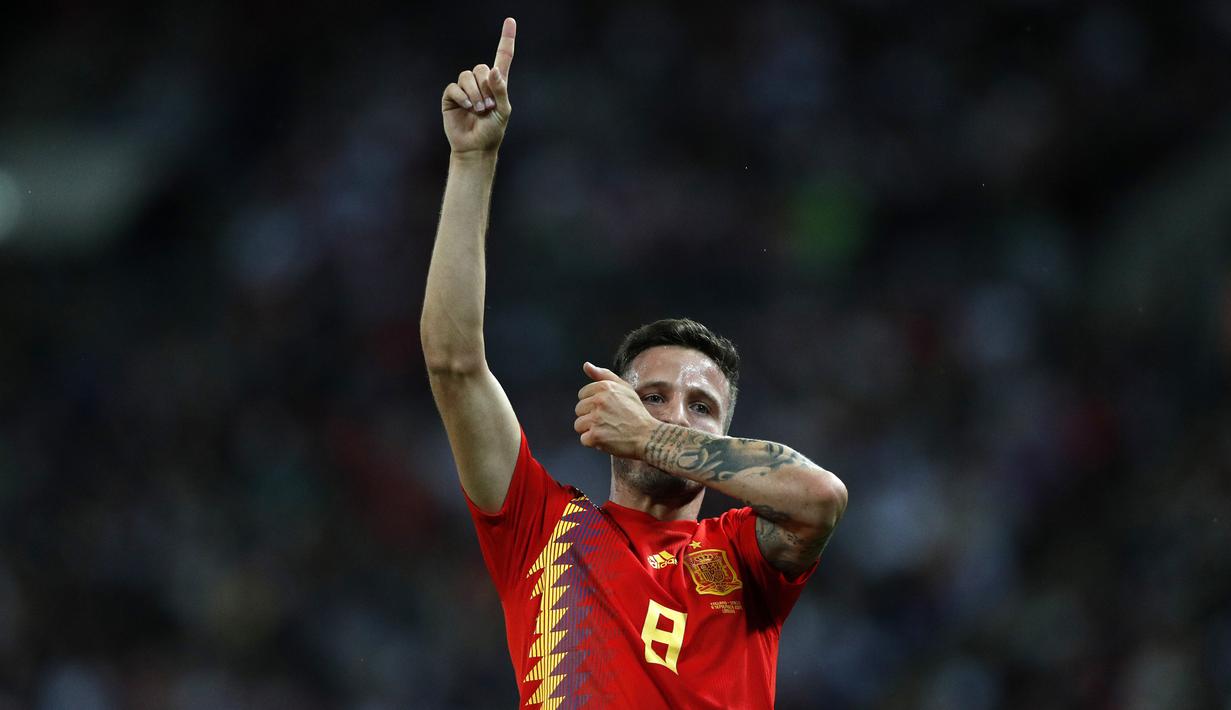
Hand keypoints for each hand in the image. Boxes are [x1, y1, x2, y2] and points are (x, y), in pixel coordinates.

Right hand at [441, 17, 515, 154]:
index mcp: (497, 83)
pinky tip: (467, 108)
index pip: (503, 57)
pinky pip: (454, 87)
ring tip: (478, 110)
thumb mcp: (503, 110)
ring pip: (466, 76)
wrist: (476, 147)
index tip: (510, 21)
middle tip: (487, 107)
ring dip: (474, 93)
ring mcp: (464, 89)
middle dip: (485, 87)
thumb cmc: (492, 130)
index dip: (506, 39)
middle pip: (481, 67)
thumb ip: (500, 89)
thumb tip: (494, 70)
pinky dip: (462, 97)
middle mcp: (480, 82)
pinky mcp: (451, 97)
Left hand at [574, 362, 656, 457]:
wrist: (648, 436)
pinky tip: (608, 439)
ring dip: (590, 430)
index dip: (593, 404)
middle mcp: (599, 401)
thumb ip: (604, 375)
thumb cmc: (636, 413)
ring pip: (579, 425)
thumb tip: (586, 365)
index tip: (606, 409)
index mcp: (605, 387)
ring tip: (608, 430)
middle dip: (590, 416)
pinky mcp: (595, 436)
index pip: (582, 395)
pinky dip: (594, 443)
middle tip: (609, 421)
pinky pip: (584, 439)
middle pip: (579, 410)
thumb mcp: (624, 388)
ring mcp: (596, 419)